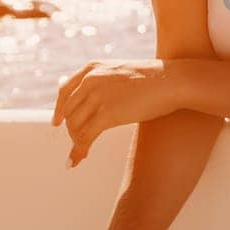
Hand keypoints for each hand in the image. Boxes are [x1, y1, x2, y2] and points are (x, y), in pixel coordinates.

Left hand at [53, 59, 178, 166]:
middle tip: (78, 143)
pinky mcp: (107, 114)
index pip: (65, 90)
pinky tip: (78, 161)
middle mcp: (90, 80)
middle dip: (71, 129)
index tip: (57, 123)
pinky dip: (79, 151)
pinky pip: (85, 137)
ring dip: (77, 141)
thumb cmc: (156, 79)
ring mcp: (98, 96)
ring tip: (82, 152)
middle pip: (68, 111)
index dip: (58, 109)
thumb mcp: (124, 72)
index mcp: (92, 68)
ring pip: (74, 125)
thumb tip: (103, 99)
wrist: (173, 80)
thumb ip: (108, 81)